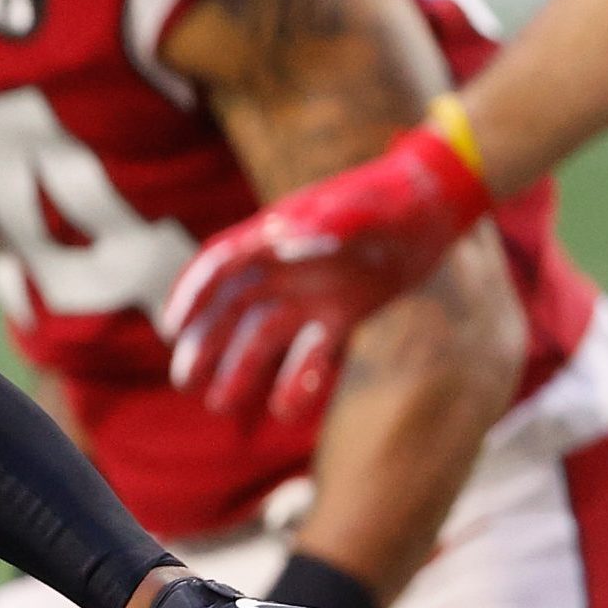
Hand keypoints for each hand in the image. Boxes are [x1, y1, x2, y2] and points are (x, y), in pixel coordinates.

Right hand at [159, 124, 490, 424]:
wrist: (435, 204)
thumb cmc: (391, 198)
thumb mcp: (360, 207)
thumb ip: (325, 222)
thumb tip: (284, 239)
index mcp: (273, 233)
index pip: (219, 265)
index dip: (190, 295)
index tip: (172, 327)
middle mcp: (284, 268)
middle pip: (232, 310)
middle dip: (205, 346)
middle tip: (186, 382)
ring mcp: (311, 293)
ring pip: (264, 338)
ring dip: (241, 370)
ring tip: (221, 405)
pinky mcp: (342, 314)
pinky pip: (314, 351)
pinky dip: (300, 378)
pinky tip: (287, 409)